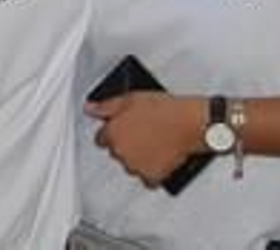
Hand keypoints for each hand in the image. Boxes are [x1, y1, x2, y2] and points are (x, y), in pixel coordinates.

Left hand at [85, 91, 203, 187]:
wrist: (190, 123)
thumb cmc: (164, 110)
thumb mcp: (130, 98)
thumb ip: (105, 106)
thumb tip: (89, 108)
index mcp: (112, 133)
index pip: (101, 139)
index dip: (112, 132)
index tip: (122, 130)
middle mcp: (120, 153)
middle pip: (116, 152)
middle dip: (126, 144)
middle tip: (142, 134)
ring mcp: (136, 167)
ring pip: (130, 166)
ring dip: (137, 158)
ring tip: (153, 144)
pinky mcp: (152, 177)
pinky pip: (147, 179)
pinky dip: (152, 172)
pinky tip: (159, 158)